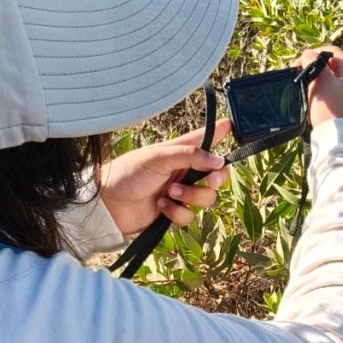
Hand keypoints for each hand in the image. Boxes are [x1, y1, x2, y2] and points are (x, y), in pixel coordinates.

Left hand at [98, 120, 230, 234]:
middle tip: (210, 180)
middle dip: (216, 179)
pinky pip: (188, 216)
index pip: (206, 139)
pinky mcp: (172, 213)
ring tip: (168, 192)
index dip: (221, 132)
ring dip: (191, 196)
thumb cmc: (128, 173)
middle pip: (215, 175)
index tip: (234, 126)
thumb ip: (191, 156)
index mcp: (180, 151)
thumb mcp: (159, 157)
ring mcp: (179, 193)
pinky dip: (176, 212)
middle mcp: (183, 171)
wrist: (108, 204)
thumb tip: (219, 162)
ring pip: (205, 199)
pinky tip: (160, 206)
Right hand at [298, 46, 342, 127]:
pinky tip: (311, 109)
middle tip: (298, 80)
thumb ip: (314, 64)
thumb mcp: (321, 82)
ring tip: (304, 96)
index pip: (332, 52)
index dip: (314, 54)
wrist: (341, 142)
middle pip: (330, 69)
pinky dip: (318, 101)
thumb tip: (308, 54)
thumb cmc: (332, 110)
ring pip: (328, 86)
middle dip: (312, 72)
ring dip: (314, 88)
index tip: (299, 64)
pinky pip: (329, 101)